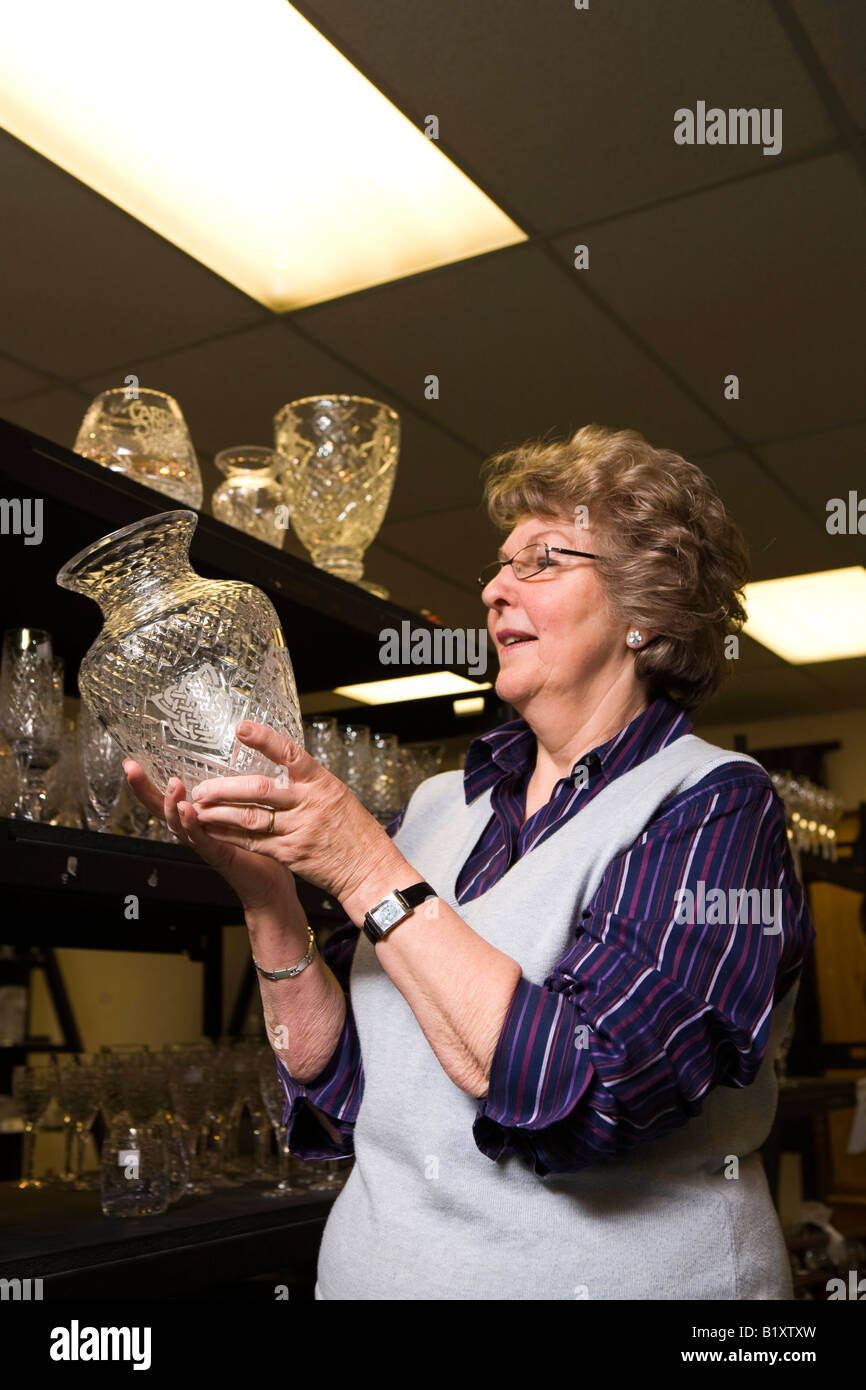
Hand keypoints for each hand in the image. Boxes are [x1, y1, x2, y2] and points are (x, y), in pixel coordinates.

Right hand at [122, 758, 297, 914]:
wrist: (270, 881)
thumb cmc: (258, 842)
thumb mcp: (242, 807)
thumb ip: (233, 786)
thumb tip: (238, 749)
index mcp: (197, 816)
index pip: (165, 796)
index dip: (146, 781)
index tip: (130, 762)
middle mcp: (193, 830)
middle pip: (160, 809)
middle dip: (144, 789)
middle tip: (132, 769)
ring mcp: (202, 843)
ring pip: (177, 824)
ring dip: (172, 804)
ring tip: (172, 786)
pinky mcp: (217, 854)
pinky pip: (200, 839)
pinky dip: (192, 825)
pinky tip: (188, 811)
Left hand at [186, 721, 409, 906]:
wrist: (369, 870)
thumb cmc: (356, 832)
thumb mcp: (338, 796)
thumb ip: (309, 784)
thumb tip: (282, 767)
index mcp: (322, 784)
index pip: (291, 754)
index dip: (264, 739)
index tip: (241, 729)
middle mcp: (309, 804)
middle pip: (258, 789)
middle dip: (225, 788)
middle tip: (202, 787)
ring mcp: (298, 830)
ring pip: (249, 817)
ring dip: (220, 812)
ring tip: (199, 807)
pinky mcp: (290, 854)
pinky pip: (253, 842)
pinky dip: (230, 836)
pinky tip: (214, 831)